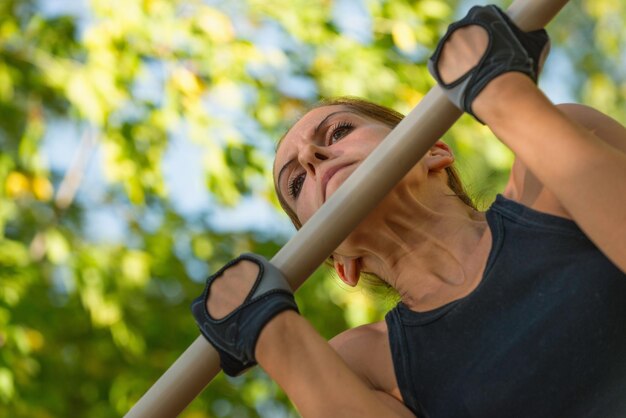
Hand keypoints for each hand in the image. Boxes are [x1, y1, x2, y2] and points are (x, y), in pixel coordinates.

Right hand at [190, 253, 298, 375]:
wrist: (269, 329)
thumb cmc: (248, 347)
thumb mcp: (229, 358)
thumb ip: (223, 353)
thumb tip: (227, 364)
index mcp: (201, 307)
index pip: (206, 304)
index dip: (222, 308)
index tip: (233, 314)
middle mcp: (212, 286)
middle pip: (223, 286)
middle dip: (236, 294)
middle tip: (254, 305)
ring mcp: (229, 273)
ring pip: (239, 274)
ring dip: (249, 281)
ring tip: (265, 294)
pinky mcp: (246, 263)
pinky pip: (252, 263)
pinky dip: (260, 269)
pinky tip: (269, 281)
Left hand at [428, 5, 549, 121]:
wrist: (499, 92)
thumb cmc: (520, 68)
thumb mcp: (535, 44)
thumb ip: (532, 34)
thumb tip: (538, 35)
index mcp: (481, 14)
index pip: (481, 18)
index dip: (488, 34)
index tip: (492, 46)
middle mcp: (460, 26)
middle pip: (463, 35)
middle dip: (471, 47)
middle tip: (483, 62)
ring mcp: (445, 45)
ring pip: (451, 51)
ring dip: (459, 60)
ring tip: (473, 75)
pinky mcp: (436, 65)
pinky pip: (439, 67)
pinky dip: (447, 73)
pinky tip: (460, 81)